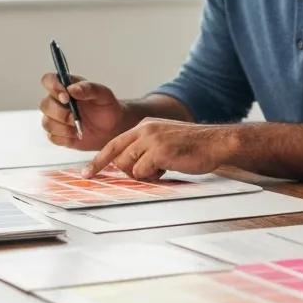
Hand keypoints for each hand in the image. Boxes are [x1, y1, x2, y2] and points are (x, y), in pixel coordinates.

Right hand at [39, 73, 133, 150]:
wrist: (112, 127)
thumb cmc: (106, 106)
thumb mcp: (103, 94)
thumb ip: (88, 89)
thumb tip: (71, 89)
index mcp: (66, 86)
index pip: (48, 80)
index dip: (53, 87)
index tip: (66, 97)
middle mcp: (57, 101)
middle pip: (44, 104)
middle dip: (60, 113)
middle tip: (75, 117)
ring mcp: (55, 118)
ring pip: (46, 122)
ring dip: (62, 127)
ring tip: (78, 127)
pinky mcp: (58, 134)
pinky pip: (52, 137)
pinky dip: (64, 137)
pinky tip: (76, 135)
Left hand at [82, 119, 234, 179]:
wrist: (216, 142)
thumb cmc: (193, 146)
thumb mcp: (164, 141)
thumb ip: (145, 150)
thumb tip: (129, 168)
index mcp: (145, 126)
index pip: (114, 144)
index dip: (99, 160)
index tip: (87, 173)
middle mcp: (145, 129)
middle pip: (118, 157)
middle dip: (128, 172)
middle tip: (149, 173)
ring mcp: (151, 139)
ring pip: (128, 166)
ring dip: (143, 175)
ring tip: (163, 169)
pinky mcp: (158, 151)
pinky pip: (142, 172)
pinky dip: (153, 177)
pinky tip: (169, 169)